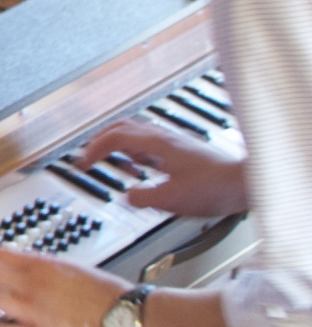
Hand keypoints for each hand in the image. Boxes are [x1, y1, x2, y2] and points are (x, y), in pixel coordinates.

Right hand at [89, 113, 248, 221]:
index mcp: (157, 144)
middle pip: (123, 126)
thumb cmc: (214, 187)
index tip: (82, 163)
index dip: (94, 149)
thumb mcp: (170, 200)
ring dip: (118, 145)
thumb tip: (127, 196)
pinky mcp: (182, 152)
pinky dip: (135, 153)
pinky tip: (140, 169)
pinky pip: (150, 145)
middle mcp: (165, 138)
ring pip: (136, 133)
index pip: (115, 137)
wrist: (244, 183)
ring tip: (110, 161)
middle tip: (88, 155)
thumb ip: (141, 198)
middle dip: (100, 139)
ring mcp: (174, 143)